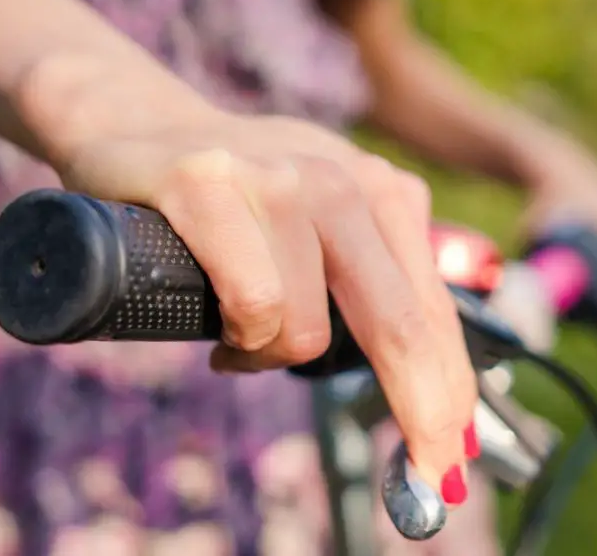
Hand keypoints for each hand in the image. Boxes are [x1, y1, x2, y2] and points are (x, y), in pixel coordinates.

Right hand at [55, 110, 478, 500]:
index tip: (453, 459)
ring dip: (270, 357)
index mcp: (385, 193)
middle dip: (418, 411)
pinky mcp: (209, 183)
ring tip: (242, 334)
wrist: (143, 123)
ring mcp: (280, 178)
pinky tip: (218, 327)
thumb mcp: (327, 227)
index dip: (451, 395)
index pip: (433, 313)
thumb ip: (378, 285)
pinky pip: (250, 303)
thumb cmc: (241, 199)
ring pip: (306, 332)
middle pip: (401, 328)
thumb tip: (435, 382)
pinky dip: (235, 338)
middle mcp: (345, 179)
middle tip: (423, 472)